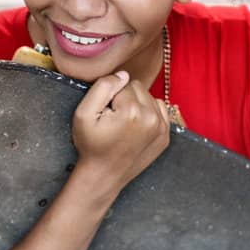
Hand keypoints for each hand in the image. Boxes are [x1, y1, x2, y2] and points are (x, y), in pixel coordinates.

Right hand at [71, 71, 170, 196]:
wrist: (104, 175)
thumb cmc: (91, 145)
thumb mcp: (83, 113)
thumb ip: (102, 87)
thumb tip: (123, 75)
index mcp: (132, 111)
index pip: (122, 83)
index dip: (109, 96)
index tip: (105, 115)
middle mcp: (151, 118)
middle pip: (137, 87)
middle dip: (124, 98)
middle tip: (113, 119)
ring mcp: (161, 128)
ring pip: (148, 97)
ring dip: (137, 105)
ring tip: (124, 124)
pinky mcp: (165, 135)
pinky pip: (159, 109)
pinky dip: (147, 113)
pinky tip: (135, 127)